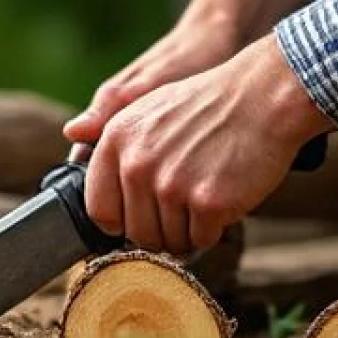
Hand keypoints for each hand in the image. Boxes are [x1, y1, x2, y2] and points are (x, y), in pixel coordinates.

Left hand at [64, 34, 333, 254]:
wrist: (265, 95)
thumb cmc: (209, 106)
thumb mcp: (148, 108)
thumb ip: (115, 139)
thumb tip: (72, 134)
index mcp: (116, 141)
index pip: (99, 209)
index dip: (122, 221)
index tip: (141, 217)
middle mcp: (137, 165)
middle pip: (136, 233)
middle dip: (160, 230)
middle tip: (185, 208)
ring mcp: (171, 185)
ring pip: (168, 241)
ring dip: (188, 231)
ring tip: (205, 198)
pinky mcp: (207, 203)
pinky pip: (201, 241)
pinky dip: (214, 230)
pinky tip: (224, 201)